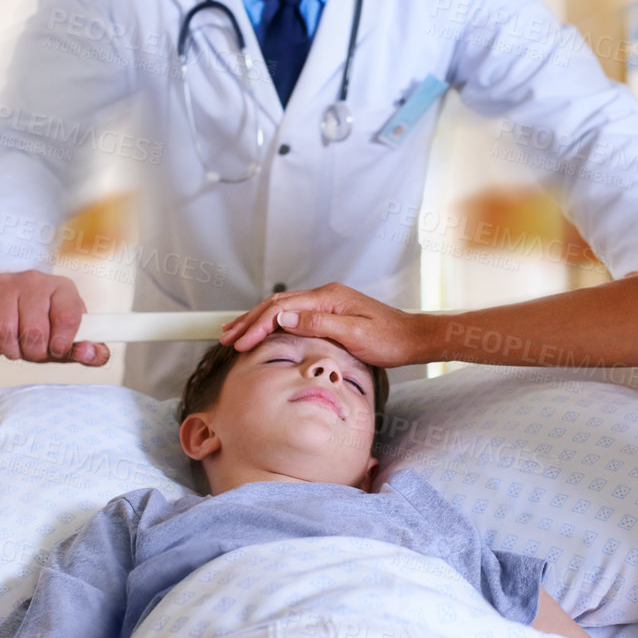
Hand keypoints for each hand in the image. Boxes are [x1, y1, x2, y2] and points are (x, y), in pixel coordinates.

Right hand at [0, 271, 108, 365]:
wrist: (4, 297)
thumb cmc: (41, 321)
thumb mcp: (68, 335)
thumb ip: (88, 350)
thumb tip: (89, 354)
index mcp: (63, 289)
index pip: (68, 318)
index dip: (61, 344)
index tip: (56, 351)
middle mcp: (35, 281)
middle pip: (35, 331)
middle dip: (33, 353)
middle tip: (31, 351)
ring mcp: (5, 283)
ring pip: (7, 331)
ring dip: (10, 350)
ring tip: (14, 346)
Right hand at [217, 282, 430, 367]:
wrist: (412, 339)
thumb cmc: (389, 340)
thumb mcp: (354, 334)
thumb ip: (318, 324)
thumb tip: (284, 316)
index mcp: (328, 297)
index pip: (282, 307)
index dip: (258, 325)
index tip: (240, 342)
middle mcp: (325, 295)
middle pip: (277, 304)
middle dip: (249, 321)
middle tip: (226, 337)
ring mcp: (326, 303)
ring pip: (282, 308)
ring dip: (257, 320)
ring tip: (234, 332)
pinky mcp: (329, 313)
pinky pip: (294, 314)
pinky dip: (273, 323)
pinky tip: (264, 331)